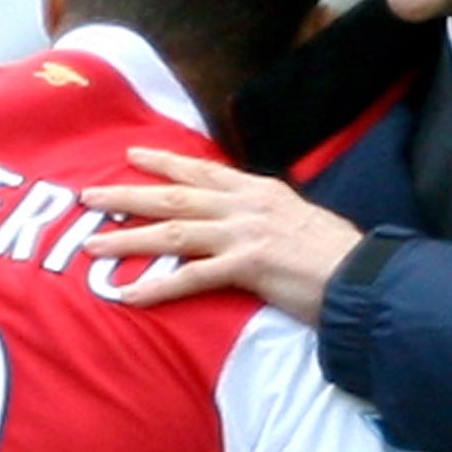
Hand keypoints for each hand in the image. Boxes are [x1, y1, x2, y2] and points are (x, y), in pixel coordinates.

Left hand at [79, 148, 363, 322]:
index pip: (203, 171)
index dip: (165, 162)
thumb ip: (269, 217)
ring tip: (93, 245)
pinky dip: (158, 287)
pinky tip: (130, 295)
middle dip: (127, 195)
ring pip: (173, 233)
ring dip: (128, 239)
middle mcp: (247, 205)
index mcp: (260, 191)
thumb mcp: (300, 221)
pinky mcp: (248, 266)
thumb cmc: (338, 257)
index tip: (132, 156)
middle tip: (87, 195)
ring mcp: (245, 234)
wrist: (364, 276)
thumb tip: (252, 224)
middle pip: (175, 196)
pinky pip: (191, 277)